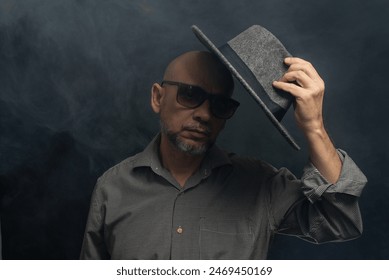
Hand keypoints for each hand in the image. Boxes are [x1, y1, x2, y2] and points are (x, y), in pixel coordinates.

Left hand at [273, 57, 341, 182]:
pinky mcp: (305, 97)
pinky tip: (276, 85)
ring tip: (280, 81)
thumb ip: (302, 84)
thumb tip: (288, 74)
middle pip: (303, 67)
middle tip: (281, 72)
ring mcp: (312, 90)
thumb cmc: (306, 110)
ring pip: (297, 74)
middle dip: (290, 67)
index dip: (296, 60)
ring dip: (286, 76)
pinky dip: (281, 85)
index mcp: (319, 82)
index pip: (308, 65)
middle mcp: (317, 84)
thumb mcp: (307, 94)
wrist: (312, 125)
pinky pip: (290, 87)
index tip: (286, 60)